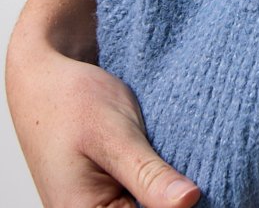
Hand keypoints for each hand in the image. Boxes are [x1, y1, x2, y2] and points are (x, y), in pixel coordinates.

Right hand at [5, 29, 200, 207]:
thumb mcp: (115, 135)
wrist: (45, 79)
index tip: (197, 183)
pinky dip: (154, 176)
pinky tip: (158, 151)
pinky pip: (138, 193)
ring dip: (163, 184)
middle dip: (168, 192)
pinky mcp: (107, 191)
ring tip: (160, 148)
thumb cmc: (71, 103)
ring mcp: (98, 205)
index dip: (175, 202)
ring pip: (147, 202)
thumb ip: (148, 175)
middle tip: (174, 157)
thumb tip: (189, 202)